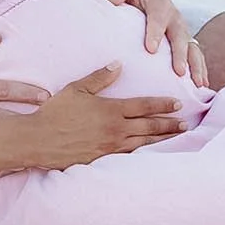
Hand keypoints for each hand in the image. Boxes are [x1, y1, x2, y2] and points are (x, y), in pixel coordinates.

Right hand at [25, 63, 185, 168]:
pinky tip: (151, 153)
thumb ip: (99, 77)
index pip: (144, 106)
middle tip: (185, 124)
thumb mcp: (77, 89)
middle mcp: (116, 129)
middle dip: (169, 125)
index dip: (163, 105)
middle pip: (150, 127)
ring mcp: (110, 147)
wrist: (39, 140)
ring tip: (177, 138)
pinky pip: (129, 157)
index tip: (177, 104)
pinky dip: (144, 154)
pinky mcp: (103, 160)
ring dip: (162, 140)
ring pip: (144, 143)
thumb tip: (118, 64)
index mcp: (111, 110)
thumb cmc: (55, 113)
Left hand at [104, 0, 203, 84]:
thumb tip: (113, 0)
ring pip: (192, 48)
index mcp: (159, 5)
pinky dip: (200, 68)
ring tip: (198, 84)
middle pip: (180, 37)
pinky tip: (201, 85)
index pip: (157, 19)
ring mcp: (182, 30)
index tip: (151, 50)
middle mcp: (175, 18)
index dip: (155, 33)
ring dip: (196, 66)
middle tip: (179, 72)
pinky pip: (195, 55)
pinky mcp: (184, 40)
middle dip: (180, 55)